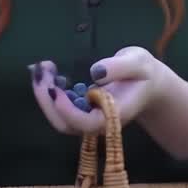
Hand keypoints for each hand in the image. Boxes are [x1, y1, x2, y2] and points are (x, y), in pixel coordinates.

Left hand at [28, 46, 171, 134]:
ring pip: (59, 118)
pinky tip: (47, 70)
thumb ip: (120, 67)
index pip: (88, 124)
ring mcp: (87, 117)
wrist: (147, 84)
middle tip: (41, 72)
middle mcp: (99, 122)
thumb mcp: (138, 62)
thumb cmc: (143, 73)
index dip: (69, 112)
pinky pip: (60, 108)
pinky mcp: (80, 110)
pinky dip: (48, 91)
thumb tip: (95, 72)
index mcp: (115, 115)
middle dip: (47, 102)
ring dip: (44, 95)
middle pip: (67, 125)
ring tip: (42, 68)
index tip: (56, 90)